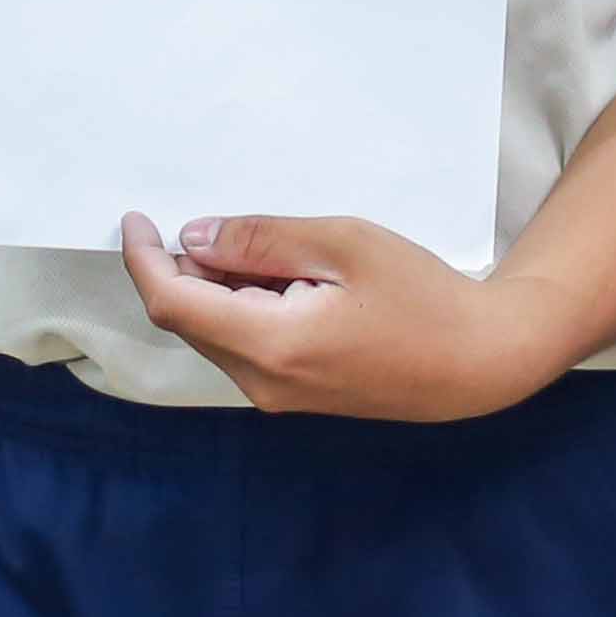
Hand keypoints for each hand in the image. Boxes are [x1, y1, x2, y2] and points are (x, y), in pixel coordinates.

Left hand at [119, 214, 556, 420]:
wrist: (479, 363)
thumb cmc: (423, 296)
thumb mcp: (343, 244)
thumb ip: (262, 241)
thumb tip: (194, 238)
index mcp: (271, 344)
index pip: (174, 304)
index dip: (143, 260)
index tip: (136, 219)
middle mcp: (263, 382)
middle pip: (189, 321)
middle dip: (180, 270)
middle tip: (211, 221)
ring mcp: (278, 397)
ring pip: (214, 335)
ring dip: (212, 289)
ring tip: (255, 245)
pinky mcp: (295, 396)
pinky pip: (243, 348)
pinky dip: (239, 308)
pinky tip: (275, 278)